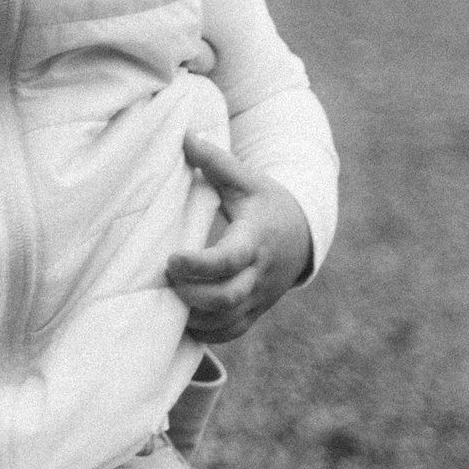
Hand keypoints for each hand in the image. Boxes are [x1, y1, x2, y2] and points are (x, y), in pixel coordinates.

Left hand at [167, 134, 312, 343]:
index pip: (229, 260)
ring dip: (193, 316)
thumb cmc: (266, 203)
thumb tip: (185, 135)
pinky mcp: (255, 311)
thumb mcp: (247, 180)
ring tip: (165, 299)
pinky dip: (204, 332)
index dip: (198, 265)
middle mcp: (259, 274)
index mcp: (255, 240)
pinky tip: (180, 320)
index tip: (170, 259)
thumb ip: (216, 161)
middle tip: (163, 279)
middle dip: (190, 295)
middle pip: (226, 298)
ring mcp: (259, 297)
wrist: (304, 234)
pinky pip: (229, 332)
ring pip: (226, 321)